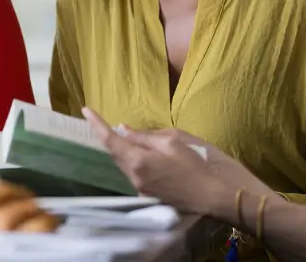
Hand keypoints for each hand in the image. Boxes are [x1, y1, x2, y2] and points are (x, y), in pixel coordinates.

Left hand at [83, 107, 273, 218]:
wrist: (219, 196)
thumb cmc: (200, 163)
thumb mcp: (174, 140)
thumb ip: (145, 135)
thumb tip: (124, 130)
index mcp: (138, 161)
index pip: (109, 140)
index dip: (96, 124)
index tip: (85, 109)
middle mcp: (134, 178)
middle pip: (115, 153)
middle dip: (109, 137)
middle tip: (104, 120)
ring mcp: (141, 190)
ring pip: (124, 165)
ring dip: (123, 150)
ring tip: (125, 135)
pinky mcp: (150, 197)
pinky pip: (135, 174)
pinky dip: (134, 162)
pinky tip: (142, 155)